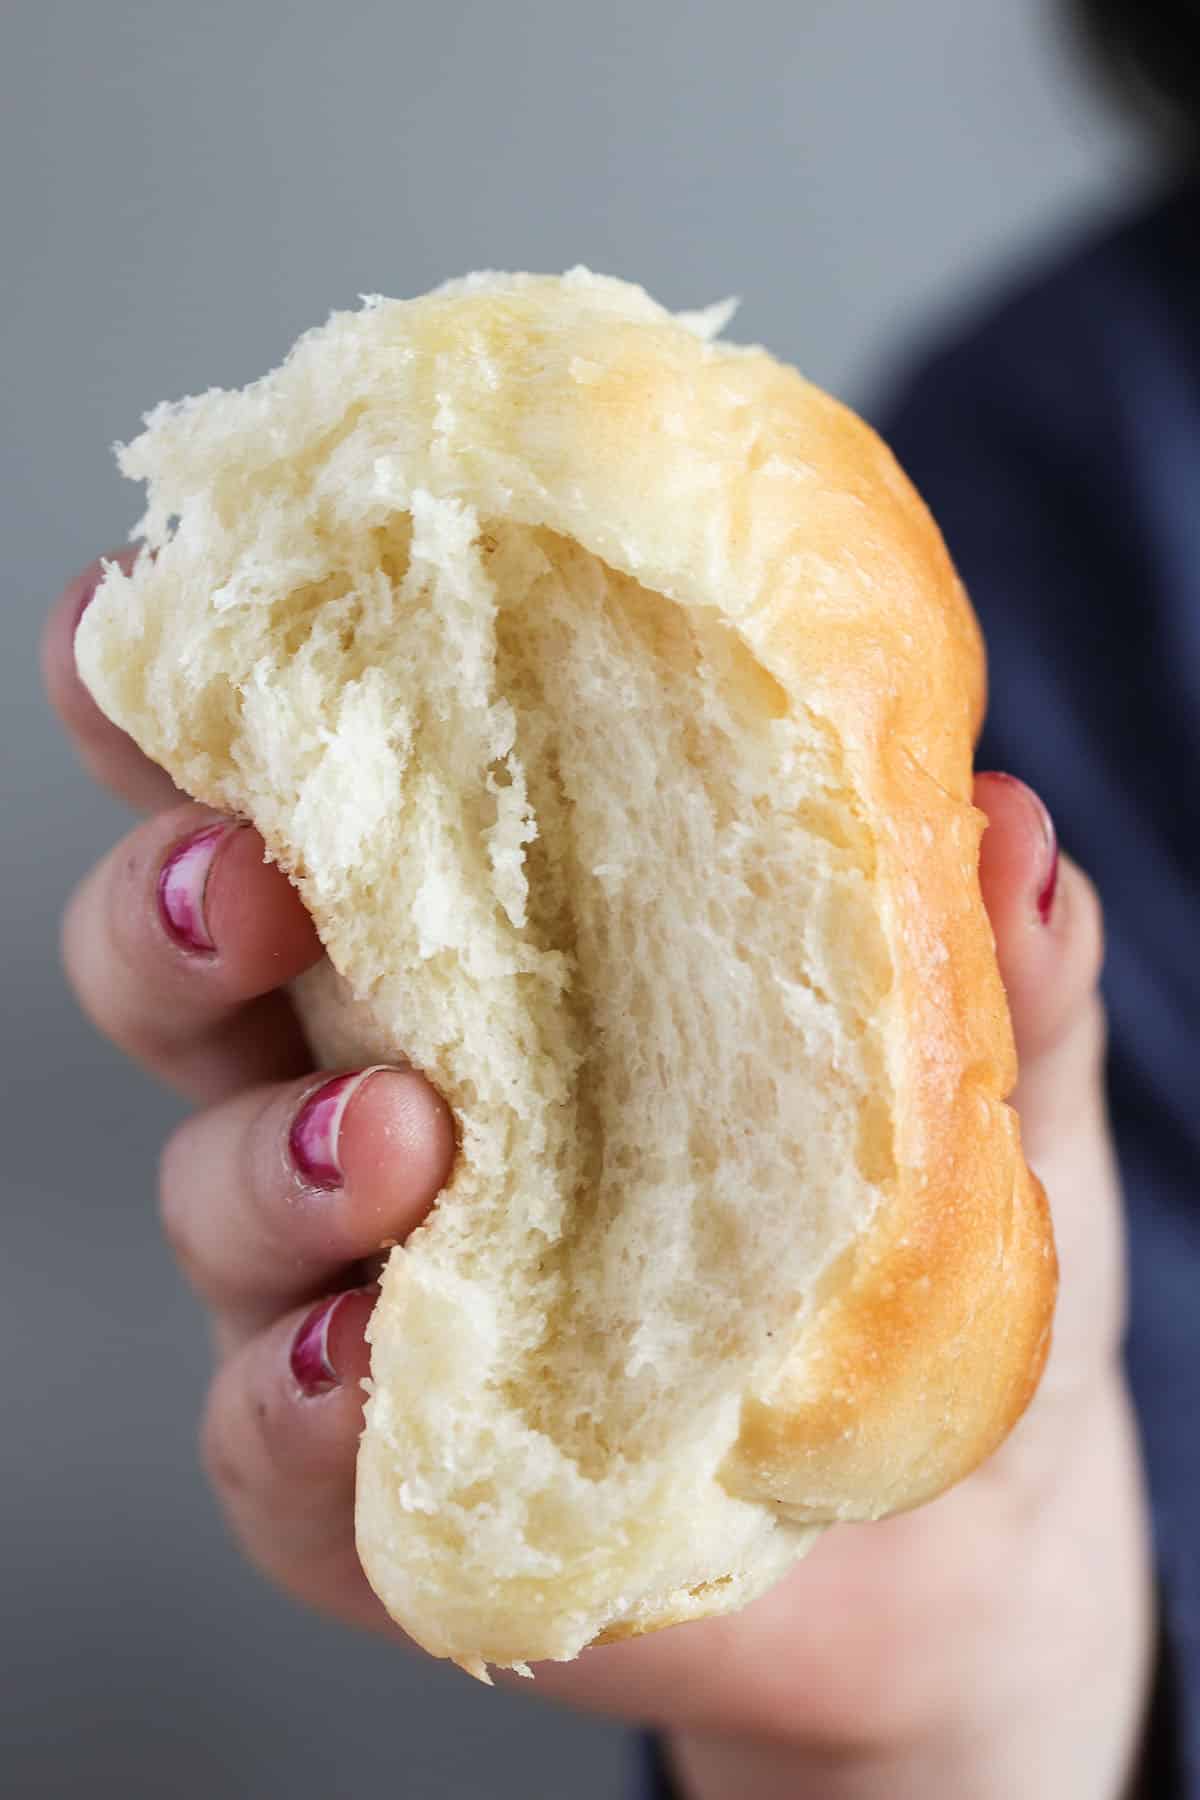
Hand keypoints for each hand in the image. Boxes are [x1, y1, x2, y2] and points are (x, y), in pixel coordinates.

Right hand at [47, 556, 1151, 1799]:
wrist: (935, 1535)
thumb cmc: (910, 1267)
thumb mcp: (979, 1094)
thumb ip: (989, 969)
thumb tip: (1004, 824)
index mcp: (489, 949)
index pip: (316, 794)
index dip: (207, 703)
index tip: (164, 617)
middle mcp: (377, 1084)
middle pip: (184, 961)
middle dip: (175, 901)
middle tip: (251, 879)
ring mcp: (349, 1279)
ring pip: (207, 1183)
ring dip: (266, 1151)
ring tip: (392, 1139)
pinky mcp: (361, 1473)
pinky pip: (264, 1431)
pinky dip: (289, 1394)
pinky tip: (361, 1362)